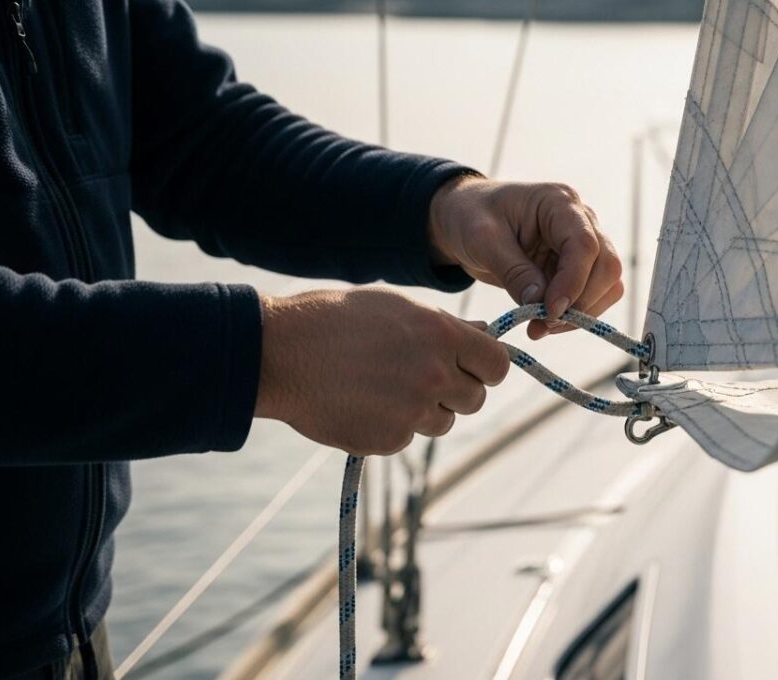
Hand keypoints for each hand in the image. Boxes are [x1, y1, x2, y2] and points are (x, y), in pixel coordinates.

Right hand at [254, 288, 509, 454]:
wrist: (280, 352)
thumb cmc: (337, 320)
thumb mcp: (397, 307)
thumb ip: (446, 326)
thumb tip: (484, 335)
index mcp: (442, 335)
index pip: (497, 365)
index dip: (486, 368)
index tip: (471, 368)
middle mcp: (435, 374)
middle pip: (475, 399)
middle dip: (456, 392)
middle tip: (420, 378)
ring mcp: (413, 410)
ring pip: (443, 422)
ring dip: (425, 411)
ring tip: (383, 387)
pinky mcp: (389, 439)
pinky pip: (407, 437)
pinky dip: (392, 426)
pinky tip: (362, 403)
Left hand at [428, 176, 623, 338]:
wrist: (464, 218)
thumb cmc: (471, 216)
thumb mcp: (483, 240)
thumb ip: (513, 271)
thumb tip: (541, 304)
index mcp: (559, 203)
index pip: (584, 245)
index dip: (573, 282)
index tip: (550, 312)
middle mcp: (580, 221)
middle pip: (606, 266)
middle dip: (580, 302)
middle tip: (543, 324)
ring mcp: (582, 244)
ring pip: (607, 284)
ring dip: (581, 313)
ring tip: (540, 327)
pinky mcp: (576, 267)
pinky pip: (592, 296)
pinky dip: (575, 315)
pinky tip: (544, 323)